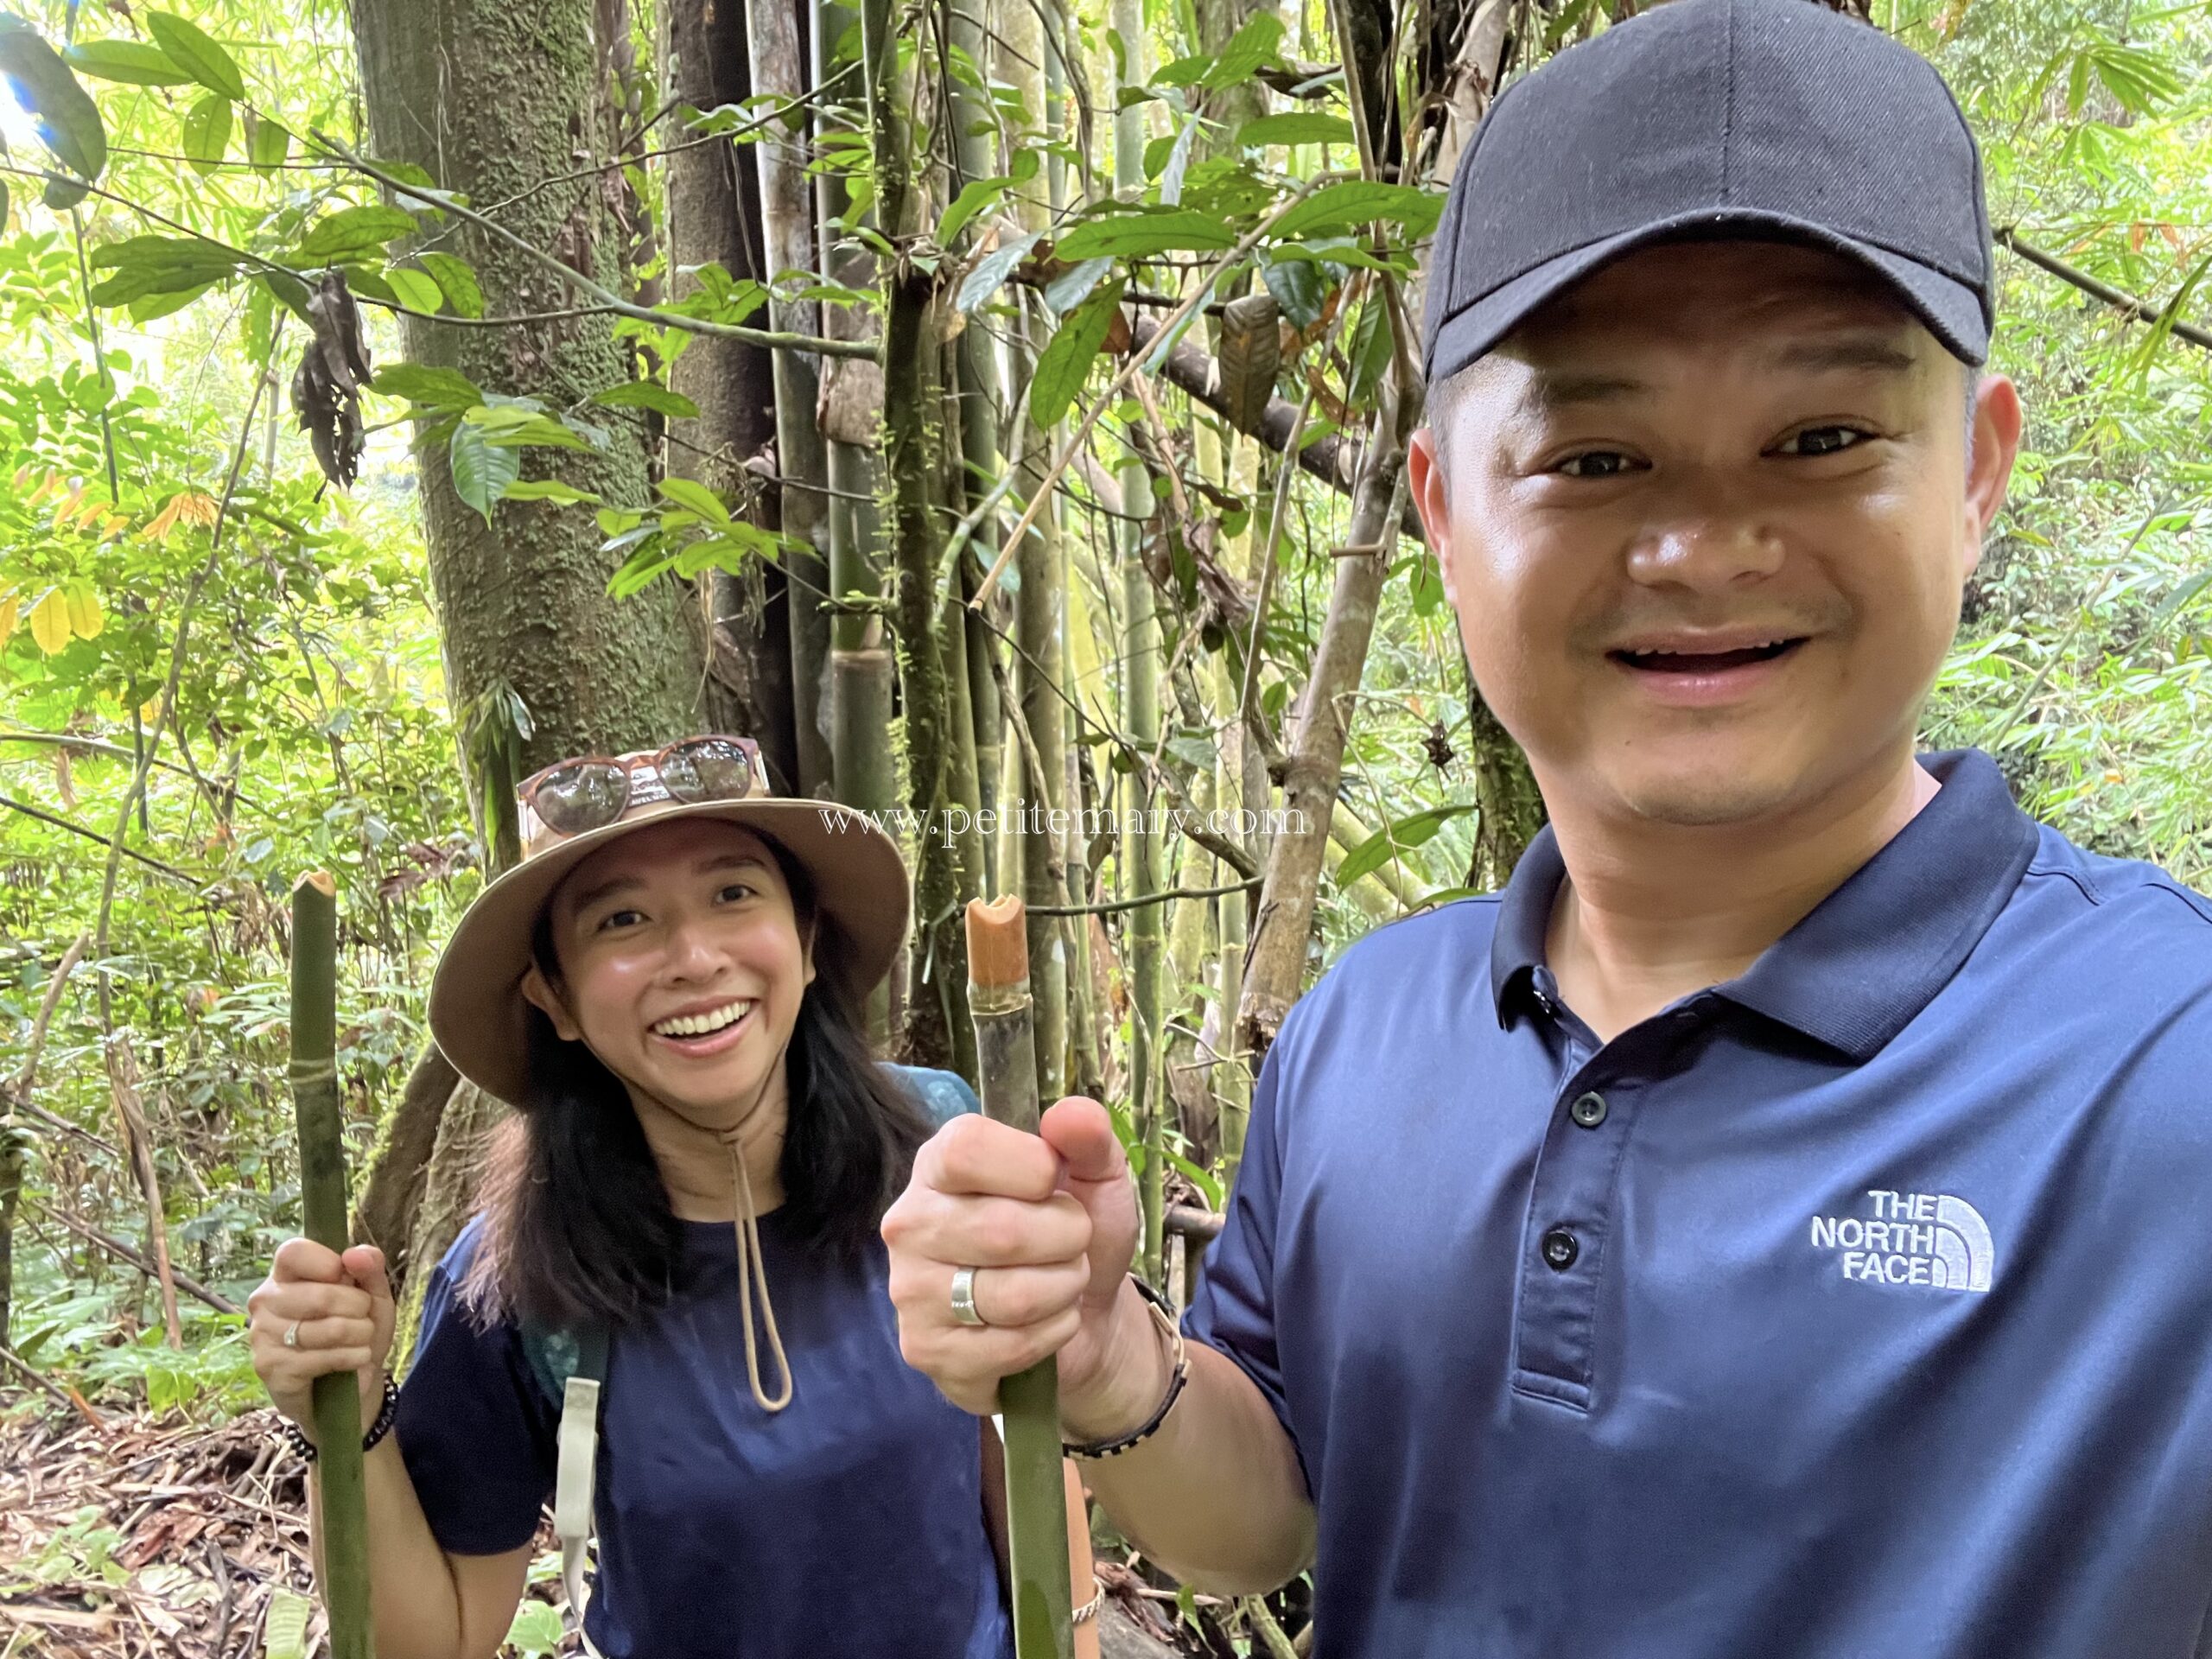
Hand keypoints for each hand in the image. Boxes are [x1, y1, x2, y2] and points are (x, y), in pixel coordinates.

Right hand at [246, 1239, 396, 1436]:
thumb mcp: (373, 1295)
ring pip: (329, 1329)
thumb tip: (356, 1253)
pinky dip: (352, 1357)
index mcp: (284, 1275)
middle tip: (362, 1318)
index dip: (328, 1263)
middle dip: (359, 1308)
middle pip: (321, 1294)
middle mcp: (265, 1301)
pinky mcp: (270, 1368)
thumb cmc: (356, 1331)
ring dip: (360, 1335)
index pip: (293, 1252)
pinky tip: (353, 1360)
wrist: (349, 1389)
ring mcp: (263, 1336)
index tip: (346, 1278)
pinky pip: (324, 1358)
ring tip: (359, 1339)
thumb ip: (369, 1268)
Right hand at [883, 1098, 1154, 1423]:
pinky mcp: (926, 1349)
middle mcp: (910, 1222)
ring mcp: (911, 1291)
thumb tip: (1072, 1114)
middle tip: (1072, 1242)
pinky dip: (1053, 1332)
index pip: (966, 1150)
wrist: (1083, 1314)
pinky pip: (1011, 1345)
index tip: (1054, 1182)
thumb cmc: (1073, 1232)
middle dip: (1066, 1239)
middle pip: (1001, 1230)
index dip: (1031, 1167)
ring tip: (1063, 1280)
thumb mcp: (1097, 1176)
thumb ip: (1089, 1137)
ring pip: (1012, 1295)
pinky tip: (1047, 1321)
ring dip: (1064, 1288)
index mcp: (939, 1164)